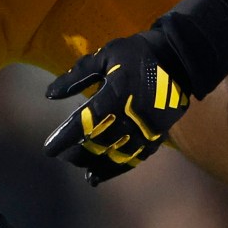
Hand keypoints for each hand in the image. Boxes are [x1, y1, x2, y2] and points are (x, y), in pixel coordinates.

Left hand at [41, 0, 227, 185]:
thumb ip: (77, 76)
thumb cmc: (137, 53)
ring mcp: (146, 127)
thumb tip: (50, 95)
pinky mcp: (158, 134)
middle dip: (79, 153)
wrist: (179, 58)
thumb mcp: (104, 55)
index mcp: (115, 93)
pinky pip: (136, 157)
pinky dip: (118, 168)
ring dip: (97, 164)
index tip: (49, 149)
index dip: (65, 137)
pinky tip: (102, 174)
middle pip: (99, 143)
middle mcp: (130, 115)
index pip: (85, 122)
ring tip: (83, 169)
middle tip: (64, 157)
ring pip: (117, 155)